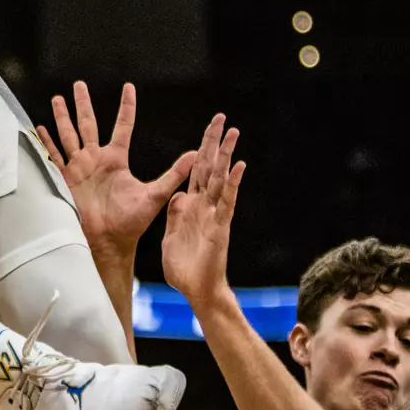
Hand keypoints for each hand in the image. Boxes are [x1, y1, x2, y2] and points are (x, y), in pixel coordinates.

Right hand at [38, 82, 195, 263]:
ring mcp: (79, 168)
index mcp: (116, 159)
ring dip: (62, 117)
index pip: (122, 125)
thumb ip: (174, 174)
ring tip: (57, 99)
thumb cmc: (132, 222)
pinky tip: (40, 128)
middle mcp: (96, 159)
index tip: (128, 87)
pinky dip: (47, 142)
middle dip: (83, 104)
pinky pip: (55, 156)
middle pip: (88, 123)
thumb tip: (195, 155)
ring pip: (69, 135)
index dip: (126, 106)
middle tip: (79, 84)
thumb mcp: (155, 194)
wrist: (109, 241)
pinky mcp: (66, 179)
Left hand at [161, 113, 244, 311]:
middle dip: (214, 142)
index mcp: (190, 206)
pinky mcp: (219, 226)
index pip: (195, 171)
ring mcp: (214, 214)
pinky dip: (232, 183)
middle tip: (222, 117)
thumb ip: (174, 215)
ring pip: (220, 178)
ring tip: (233, 131)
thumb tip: (177, 195)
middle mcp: (204, 206)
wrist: (196, 292)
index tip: (206, 131)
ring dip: (226, 154)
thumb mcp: (170, 236)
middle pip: (209, 167)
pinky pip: (226, 201)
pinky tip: (239, 165)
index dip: (199, 150)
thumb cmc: (184, 270)